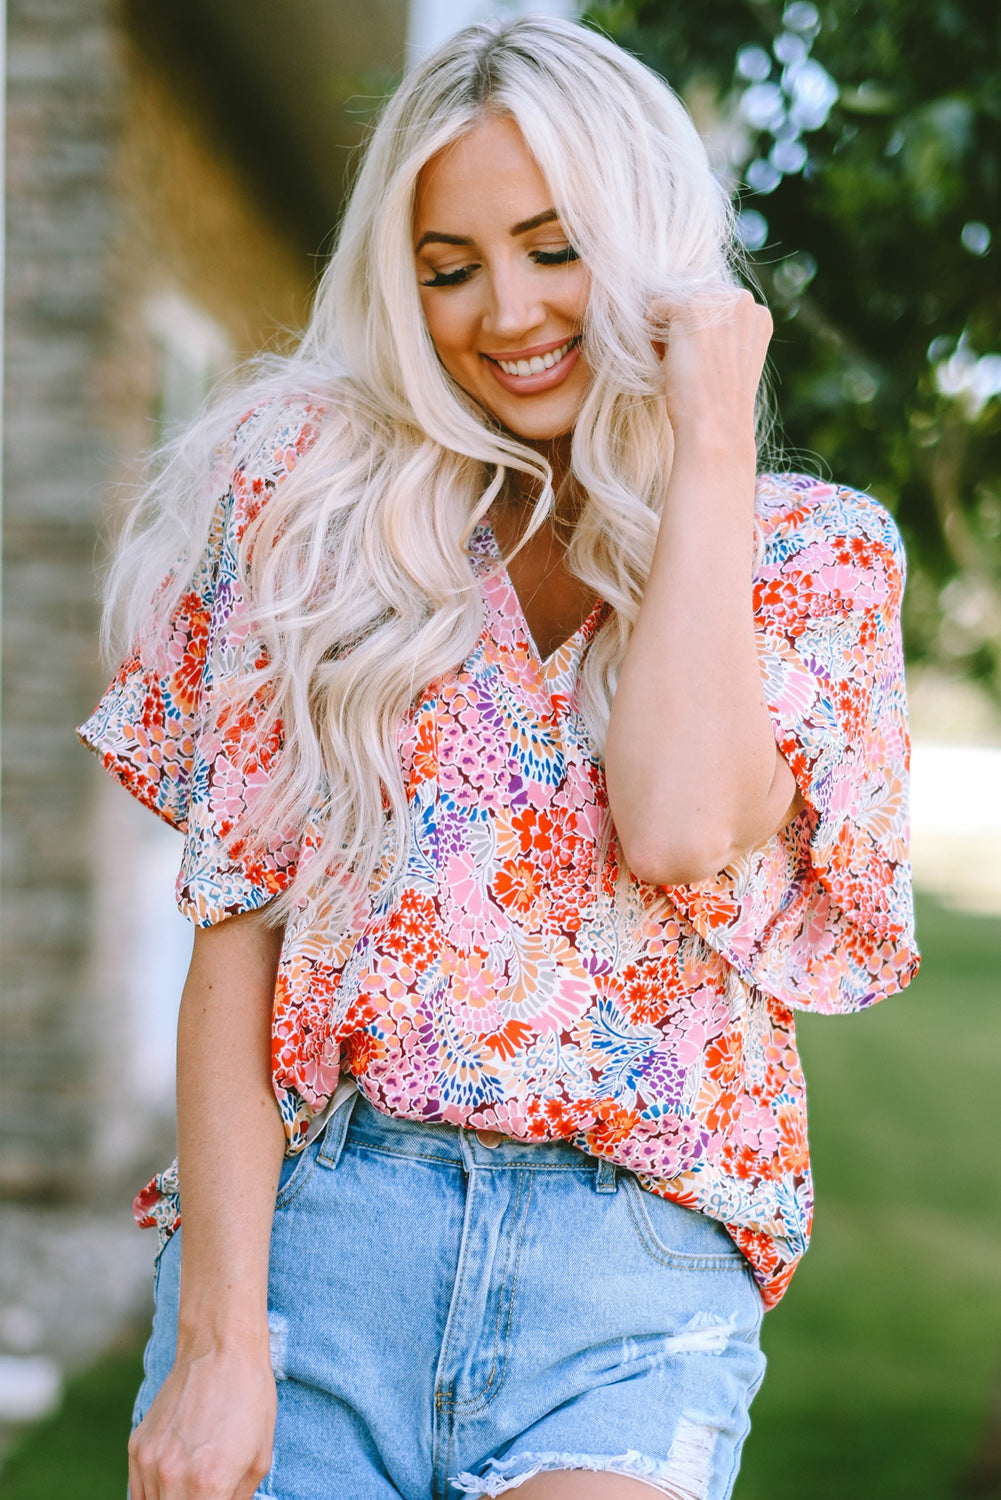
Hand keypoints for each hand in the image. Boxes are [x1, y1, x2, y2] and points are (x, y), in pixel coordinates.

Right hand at [128, 1344, 276, 1499]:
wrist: (221, 1348)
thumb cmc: (250, 1398)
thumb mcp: (259, 1459)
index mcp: (209, 1484)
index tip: (218, 1499)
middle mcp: (173, 1476)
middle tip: (207, 1493)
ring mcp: (149, 1462)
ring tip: (192, 1488)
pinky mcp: (136, 1447)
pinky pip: (138, 1491)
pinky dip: (154, 1494)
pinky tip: (174, 1482)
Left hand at [648, 286, 771, 450]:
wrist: (715, 426)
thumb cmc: (718, 405)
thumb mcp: (730, 362)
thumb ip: (723, 334)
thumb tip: (691, 318)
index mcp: (758, 315)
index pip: (715, 304)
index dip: (699, 330)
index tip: (699, 359)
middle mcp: (743, 301)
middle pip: (694, 297)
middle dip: (682, 325)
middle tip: (682, 361)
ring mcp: (718, 301)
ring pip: (674, 302)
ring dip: (667, 329)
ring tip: (673, 361)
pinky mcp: (692, 306)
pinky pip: (656, 307)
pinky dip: (651, 333)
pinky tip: (664, 359)